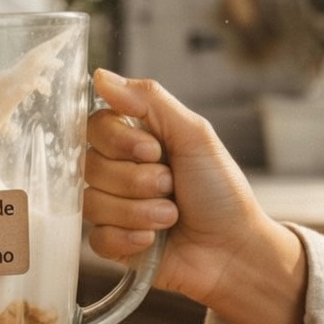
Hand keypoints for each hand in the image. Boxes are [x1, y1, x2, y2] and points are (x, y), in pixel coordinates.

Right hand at [86, 70, 305, 323]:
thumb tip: (100, 75)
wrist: (233, 249)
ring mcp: (110, 208)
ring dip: (138, 211)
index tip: (153, 150)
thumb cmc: (220, 190)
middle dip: (136, 180)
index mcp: (134, 141)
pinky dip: (129, 238)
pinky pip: (96, 238)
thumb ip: (148, 101)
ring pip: (93, 203)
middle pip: (90, 166)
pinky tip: (153, 241)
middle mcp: (116, 172)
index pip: (94, 127)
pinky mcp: (110, 244)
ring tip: (170, 216)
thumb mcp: (193, 135)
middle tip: (170, 185)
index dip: (118, 141)